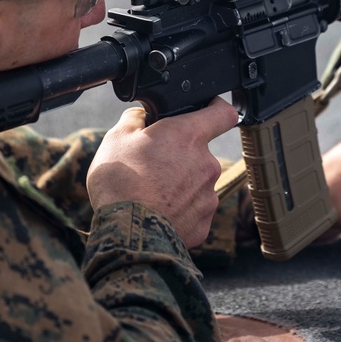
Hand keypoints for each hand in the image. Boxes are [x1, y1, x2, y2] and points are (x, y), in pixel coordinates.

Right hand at [86, 97, 237, 247]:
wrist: (126, 233)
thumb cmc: (120, 182)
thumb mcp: (117, 137)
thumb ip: (137, 119)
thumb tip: (142, 116)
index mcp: (189, 136)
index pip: (223, 113)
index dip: (216, 108)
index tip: (208, 110)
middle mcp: (207, 163)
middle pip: (200, 153)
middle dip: (181, 156)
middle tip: (153, 166)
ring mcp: (208, 195)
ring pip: (196, 183)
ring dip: (180, 185)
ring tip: (151, 194)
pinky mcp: (203, 223)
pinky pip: (193, 210)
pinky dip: (179, 211)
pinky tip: (157, 213)